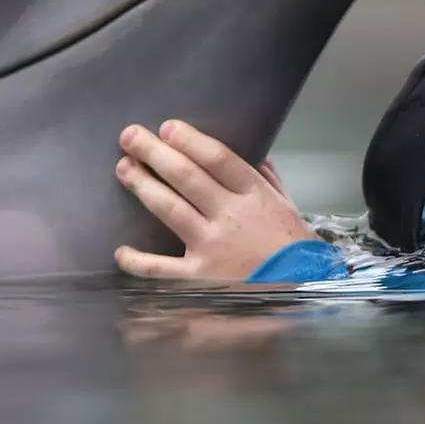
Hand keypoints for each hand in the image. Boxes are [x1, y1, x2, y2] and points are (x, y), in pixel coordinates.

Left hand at [113, 120, 317, 280]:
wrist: (303, 296)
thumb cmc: (295, 251)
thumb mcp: (289, 208)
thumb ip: (268, 180)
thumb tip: (253, 152)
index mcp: (254, 196)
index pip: (217, 158)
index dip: (189, 140)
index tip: (168, 127)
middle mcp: (231, 217)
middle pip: (186, 175)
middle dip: (154, 152)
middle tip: (130, 136)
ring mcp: (212, 247)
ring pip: (169, 208)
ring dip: (142, 185)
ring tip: (124, 168)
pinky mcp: (199, 279)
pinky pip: (160, 268)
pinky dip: (137, 260)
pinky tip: (121, 251)